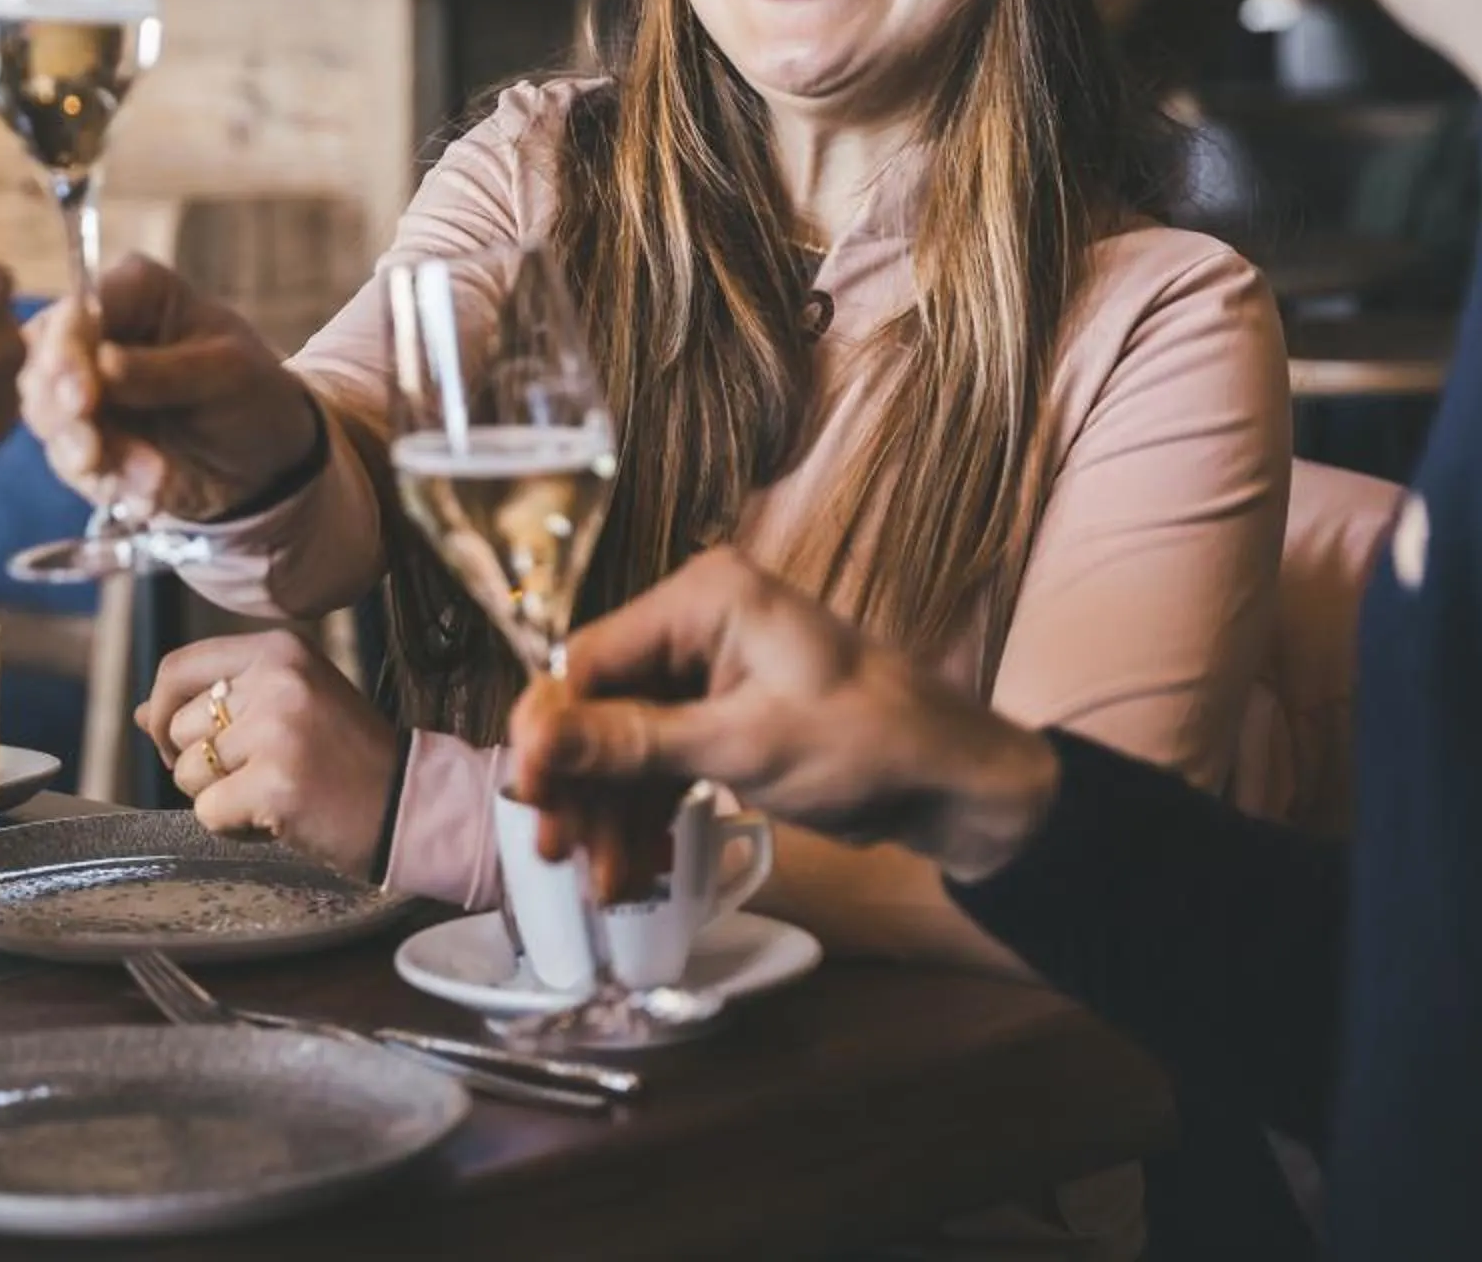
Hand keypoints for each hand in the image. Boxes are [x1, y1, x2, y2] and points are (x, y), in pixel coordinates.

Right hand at [18, 255, 321, 522]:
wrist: (269, 461)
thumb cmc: (254, 393)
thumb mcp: (227, 373)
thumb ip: (163, 371)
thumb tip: (101, 365)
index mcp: (133, 294)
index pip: (76, 312)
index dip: (66, 353)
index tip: (81, 398)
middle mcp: (97, 336)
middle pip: (41, 365)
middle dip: (63, 414)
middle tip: (93, 453)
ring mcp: (85, 391)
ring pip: (46, 419)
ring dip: (91, 456)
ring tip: (152, 476)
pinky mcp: (85, 441)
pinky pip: (72, 464)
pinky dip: (111, 483)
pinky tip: (151, 492)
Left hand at [136, 630, 397, 880]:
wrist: (410, 804)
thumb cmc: (345, 757)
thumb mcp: (286, 707)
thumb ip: (216, 704)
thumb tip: (141, 713)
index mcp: (279, 649)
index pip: (177, 668)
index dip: (164, 711)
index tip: (180, 743)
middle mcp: (277, 679)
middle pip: (178, 727)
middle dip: (201, 764)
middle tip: (258, 774)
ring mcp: (278, 730)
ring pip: (187, 772)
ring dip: (218, 796)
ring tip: (272, 792)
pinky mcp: (276, 784)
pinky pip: (208, 813)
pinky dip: (233, 827)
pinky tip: (278, 817)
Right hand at [507, 549, 1061, 886]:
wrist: (953, 782)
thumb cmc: (869, 743)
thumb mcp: (742, 745)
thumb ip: (632, 742)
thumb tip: (533, 740)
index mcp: (702, 599)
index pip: (589, 659)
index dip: (550, 731)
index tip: (527, 795)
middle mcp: (696, 622)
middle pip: (600, 704)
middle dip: (580, 784)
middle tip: (557, 852)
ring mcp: (708, 669)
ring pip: (623, 741)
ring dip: (610, 811)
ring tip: (605, 882)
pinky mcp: (721, 713)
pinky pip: (659, 758)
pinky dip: (645, 811)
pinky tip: (633, 868)